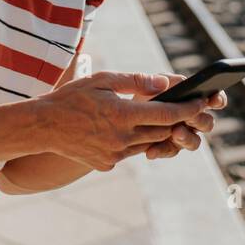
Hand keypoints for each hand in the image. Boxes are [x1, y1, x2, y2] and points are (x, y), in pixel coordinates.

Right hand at [45, 71, 225, 172]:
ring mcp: (114, 155)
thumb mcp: (102, 79)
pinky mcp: (107, 164)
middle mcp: (122, 138)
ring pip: (149, 144)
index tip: (201, 102)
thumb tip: (163, 83)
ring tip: (160, 118)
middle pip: (162, 131)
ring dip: (158, 132)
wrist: (43, 126)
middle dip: (177, 121)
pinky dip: (136, 141)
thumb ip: (135, 81)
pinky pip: (130, 152)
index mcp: (122, 115)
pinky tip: (129, 130)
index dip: (188, 109)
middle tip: (187, 109)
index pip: (167, 114)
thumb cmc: (72, 97)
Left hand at [139, 75, 226, 159]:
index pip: (215, 100)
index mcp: (194, 100)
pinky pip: (171, 152)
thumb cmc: (145, 94)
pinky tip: (150, 151)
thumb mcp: (155, 83)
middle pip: (207, 123)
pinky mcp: (170, 147)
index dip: (219, 99)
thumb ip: (168, 80)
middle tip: (188, 117)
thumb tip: (178, 82)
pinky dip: (161, 150)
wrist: (125, 114)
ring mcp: (184, 135)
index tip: (214, 100)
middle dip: (199, 120)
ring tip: (175, 133)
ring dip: (186, 138)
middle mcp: (194, 119)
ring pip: (195, 142)